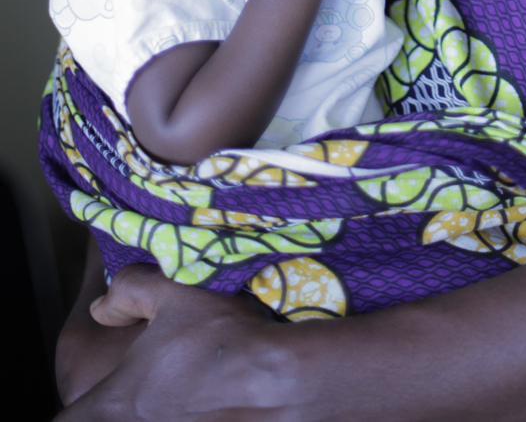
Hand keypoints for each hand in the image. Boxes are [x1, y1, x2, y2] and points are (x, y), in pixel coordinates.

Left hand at [58, 264, 287, 419]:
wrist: (279, 379)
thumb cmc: (222, 337)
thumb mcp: (173, 292)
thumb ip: (127, 291)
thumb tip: (101, 307)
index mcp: (116, 403)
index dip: (72, 412)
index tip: (91, 398)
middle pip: (105, 420)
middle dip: (114, 407)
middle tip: (141, 384)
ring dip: (151, 413)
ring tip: (178, 393)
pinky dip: (182, 417)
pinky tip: (201, 404)